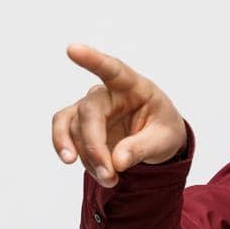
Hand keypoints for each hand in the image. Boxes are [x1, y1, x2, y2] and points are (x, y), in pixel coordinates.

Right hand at [51, 43, 187, 186]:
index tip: (72, 49)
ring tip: (109, 179)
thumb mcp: (164, 140)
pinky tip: (91, 171)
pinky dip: (71, 153)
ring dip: (85, 157)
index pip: (113, 70)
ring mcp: (90, 108)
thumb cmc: (163, 130)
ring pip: (72, 126)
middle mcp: (107, 93)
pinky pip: (64, 135)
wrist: (156, 141)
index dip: (93, 60)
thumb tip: (116, 162)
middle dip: (94, 147)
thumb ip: (142, 148)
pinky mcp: (79, 125)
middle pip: (89, 112)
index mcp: (134, 87)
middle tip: (110, 174)